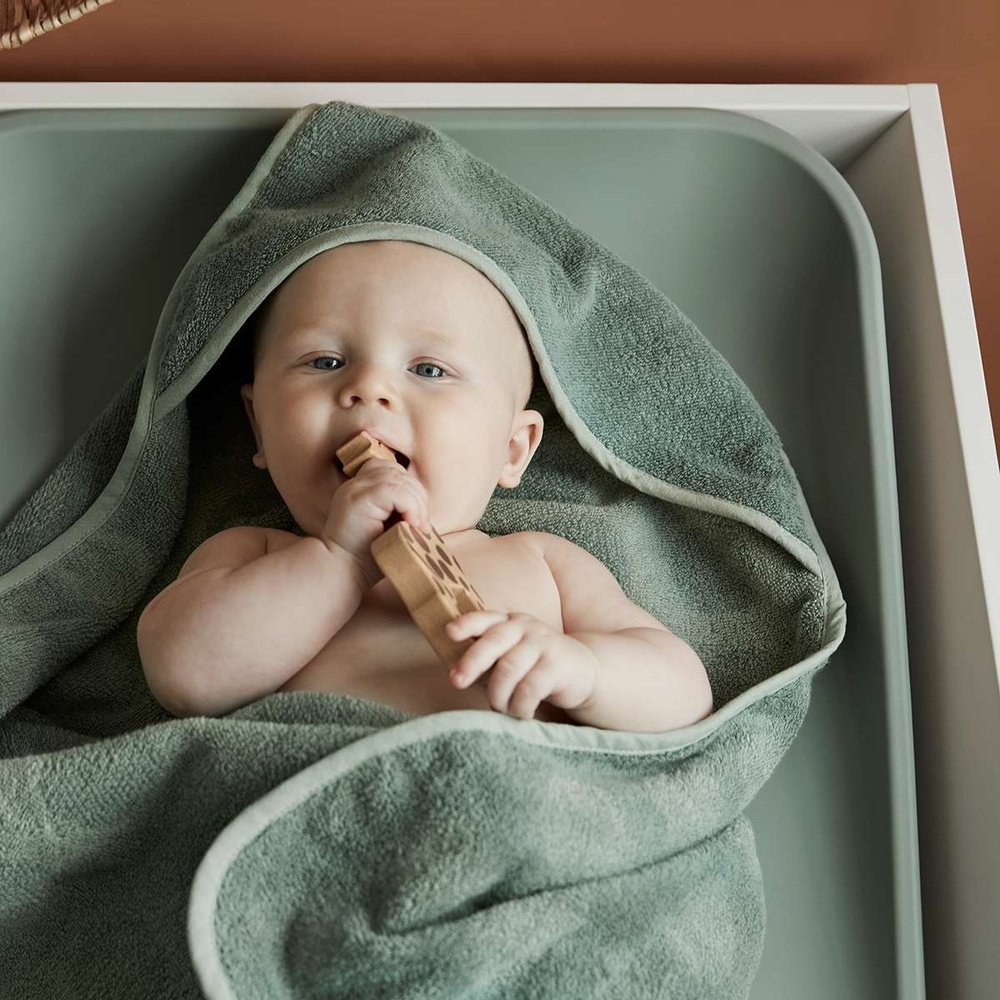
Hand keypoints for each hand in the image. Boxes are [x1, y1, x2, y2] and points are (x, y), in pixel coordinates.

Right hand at [321, 458, 430, 586]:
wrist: (340, 572)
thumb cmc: (365, 558)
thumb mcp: (387, 529)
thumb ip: (399, 512)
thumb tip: (425, 509)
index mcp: (360, 489)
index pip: (392, 471)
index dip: (411, 490)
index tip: (416, 519)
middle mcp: (355, 485)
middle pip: (399, 473)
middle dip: (418, 497)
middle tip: (421, 525)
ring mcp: (355, 490)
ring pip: (400, 480)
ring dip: (417, 503)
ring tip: (417, 528)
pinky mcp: (359, 500)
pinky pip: (396, 492)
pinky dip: (411, 507)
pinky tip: (411, 525)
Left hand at [445, 610, 598, 719]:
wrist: (584, 671)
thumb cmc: (536, 666)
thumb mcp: (513, 654)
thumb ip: (488, 659)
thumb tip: (457, 675)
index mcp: (509, 622)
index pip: (485, 619)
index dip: (467, 625)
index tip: (450, 634)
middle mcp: (524, 627)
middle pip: (493, 642)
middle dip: (471, 662)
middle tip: (456, 681)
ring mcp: (543, 643)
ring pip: (509, 669)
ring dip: (498, 695)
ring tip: (500, 708)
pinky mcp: (557, 664)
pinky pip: (530, 688)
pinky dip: (519, 706)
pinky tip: (521, 713)